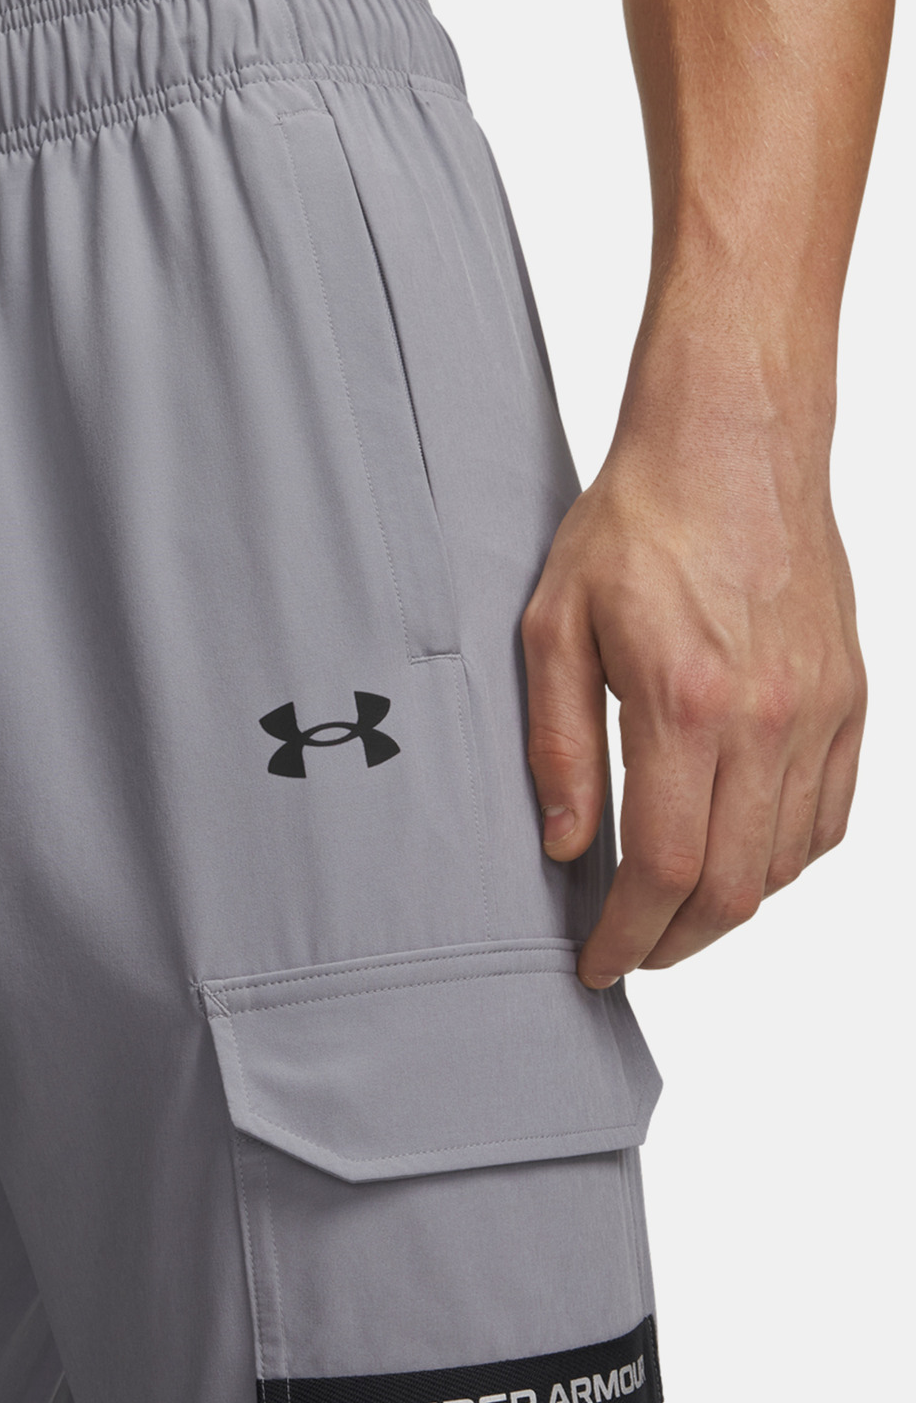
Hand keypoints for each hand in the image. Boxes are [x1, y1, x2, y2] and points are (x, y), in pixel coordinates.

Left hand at [521, 390, 863, 989]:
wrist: (733, 439)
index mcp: (686, 704)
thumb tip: (566, 845)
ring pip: (784, 863)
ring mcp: (819, 710)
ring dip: (726, 907)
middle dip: (674, 943)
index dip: (626, 937)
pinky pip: (830, 816)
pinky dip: (783, 858)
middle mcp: (767, 718)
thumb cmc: (636, 521)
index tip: (597, 962)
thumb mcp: (554, 626)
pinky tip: (737, 855)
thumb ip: (558, 745)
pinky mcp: (849, 696)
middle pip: (731, 888)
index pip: (664, 869)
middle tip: (630, 951)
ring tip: (671, 910)